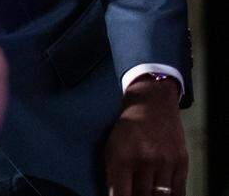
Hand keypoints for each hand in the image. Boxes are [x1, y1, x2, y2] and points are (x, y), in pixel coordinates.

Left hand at [104, 77, 186, 195]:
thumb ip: (113, 174)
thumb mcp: (111, 148)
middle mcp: (146, 161)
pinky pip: (179, 191)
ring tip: (147, 194)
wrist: (152, 106)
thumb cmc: (127, 129)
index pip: (121, 194)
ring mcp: (166, 162)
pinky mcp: (182, 162)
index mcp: (123, 158)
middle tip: (134, 195)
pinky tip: (163, 195)